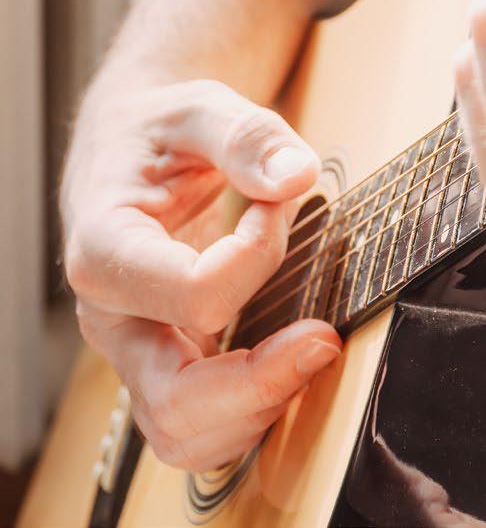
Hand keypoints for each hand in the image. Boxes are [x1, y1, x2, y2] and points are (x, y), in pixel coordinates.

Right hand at [62, 78, 340, 470]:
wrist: (131, 145)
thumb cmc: (160, 130)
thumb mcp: (199, 106)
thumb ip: (247, 136)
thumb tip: (296, 177)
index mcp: (106, 250)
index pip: (193, 292)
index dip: (259, 253)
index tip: (280, 199)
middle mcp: (112, 316)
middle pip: (175, 403)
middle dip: (262, 383)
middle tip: (324, 337)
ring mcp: (136, 349)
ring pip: (186, 434)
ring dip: (258, 408)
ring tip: (311, 348)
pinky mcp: (165, 361)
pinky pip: (204, 422)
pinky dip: (252, 408)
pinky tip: (292, 358)